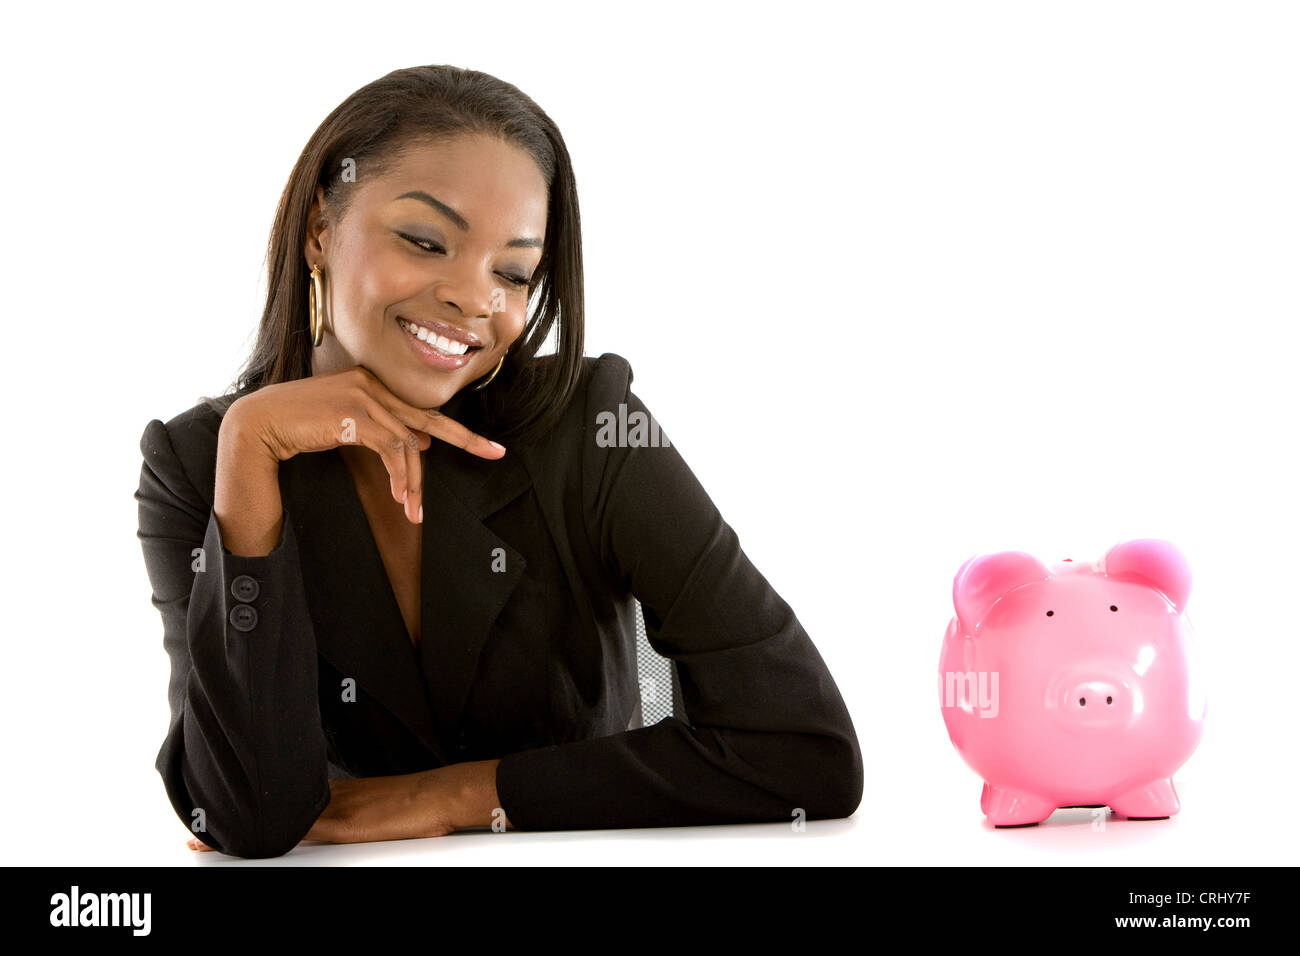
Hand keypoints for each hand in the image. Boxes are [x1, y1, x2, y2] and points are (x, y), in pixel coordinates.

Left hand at [182, 773, 450, 851]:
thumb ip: (359, 806)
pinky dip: (274, 836)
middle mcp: (329, 797)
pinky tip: (251, 842)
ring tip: (205, 838)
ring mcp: (334, 810)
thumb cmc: (421, 800)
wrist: (441, 793)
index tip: (223, 809)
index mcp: (337, 792)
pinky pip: (300, 831)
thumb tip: (351, 813)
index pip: (286, 797)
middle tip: (196, 826)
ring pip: (279, 817)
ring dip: (243, 829)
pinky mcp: (342, 825)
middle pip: (274, 806)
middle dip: (236, 817)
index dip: (254, 804)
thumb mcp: (382, 803)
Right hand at [225, 365, 505, 524]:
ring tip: (413, 510)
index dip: (452, 432)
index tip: (485, 445)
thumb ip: (381, 430)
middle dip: (466, 439)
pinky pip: (391, 449)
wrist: (259, 424)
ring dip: (412, 481)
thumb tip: (419, 442)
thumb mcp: (348, 426)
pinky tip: (398, 496)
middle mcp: (373, 384)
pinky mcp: (355, 414)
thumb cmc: (298, 426)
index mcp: (373, 383)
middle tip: (496, 453)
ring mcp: (365, 396)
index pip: (420, 412)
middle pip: (428, 419)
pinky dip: (399, 475)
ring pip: (408, 443)